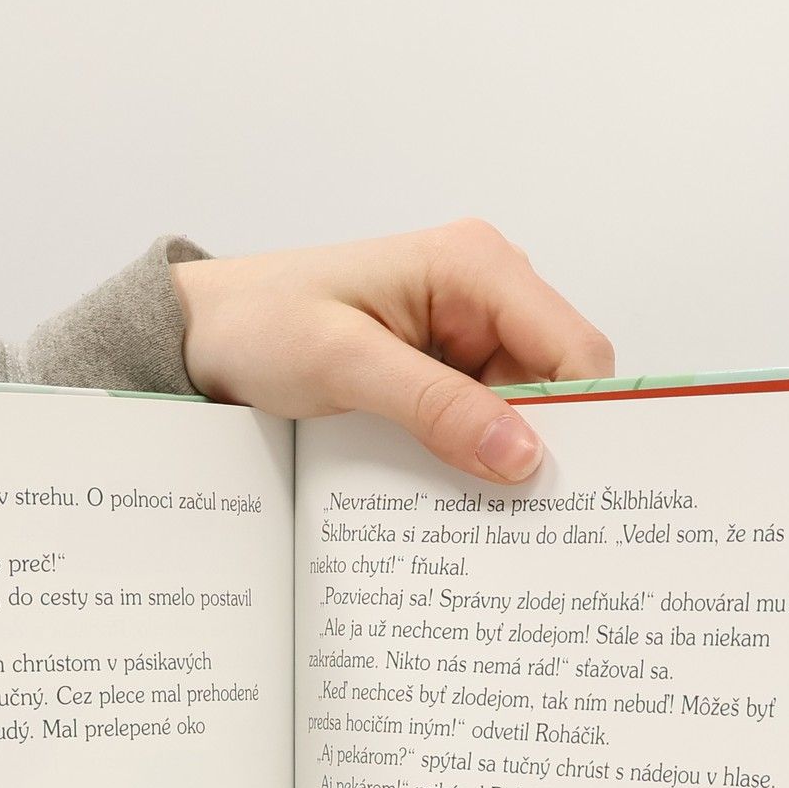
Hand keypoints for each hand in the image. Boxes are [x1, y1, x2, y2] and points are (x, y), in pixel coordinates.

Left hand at [172, 221, 612, 481]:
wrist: (202, 332)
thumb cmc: (261, 323)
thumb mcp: (346, 365)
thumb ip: (436, 407)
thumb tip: (522, 456)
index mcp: (477, 265)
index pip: (575, 349)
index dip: (586, 420)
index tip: (572, 491)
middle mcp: (486, 292)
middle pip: (558, 386)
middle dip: (544, 447)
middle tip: (527, 521)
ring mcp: (466, 335)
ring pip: (524, 414)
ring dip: (503, 461)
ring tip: (481, 517)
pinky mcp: (442, 371)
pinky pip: (482, 423)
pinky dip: (473, 459)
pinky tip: (453, 495)